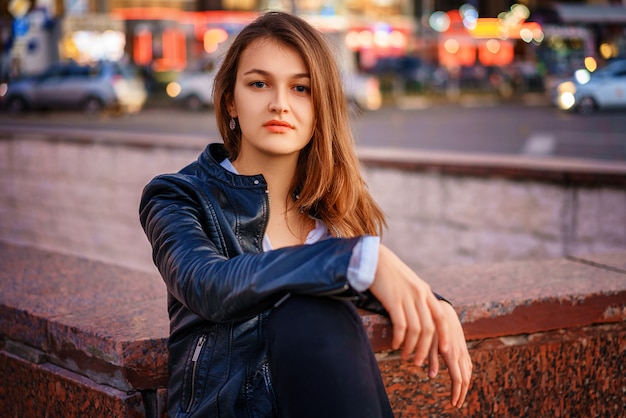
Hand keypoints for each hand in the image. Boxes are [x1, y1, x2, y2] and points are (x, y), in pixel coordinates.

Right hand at [369, 244, 471, 407]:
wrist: (373, 258)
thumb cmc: (389, 273)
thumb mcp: (409, 283)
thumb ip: (417, 297)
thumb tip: (421, 315)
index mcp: (425, 291)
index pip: (442, 317)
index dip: (444, 336)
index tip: (445, 352)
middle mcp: (420, 295)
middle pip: (429, 329)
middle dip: (426, 349)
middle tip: (420, 362)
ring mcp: (407, 297)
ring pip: (416, 330)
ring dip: (412, 347)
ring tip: (406, 357)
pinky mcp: (393, 300)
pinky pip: (400, 325)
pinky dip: (399, 339)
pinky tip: (394, 345)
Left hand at [428, 301, 472, 407]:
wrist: (444, 312)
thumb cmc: (432, 327)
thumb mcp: (429, 343)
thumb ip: (431, 359)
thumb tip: (431, 376)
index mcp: (451, 355)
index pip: (458, 379)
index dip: (456, 393)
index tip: (453, 404)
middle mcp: (460, 354)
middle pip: (465, 379)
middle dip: (461, 394)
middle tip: (456, 405)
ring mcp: (463, 351)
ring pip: (468, 373)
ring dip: (465, 386)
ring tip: (459, 395)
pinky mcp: (463, 348)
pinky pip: (468, 365)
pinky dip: (467, 376)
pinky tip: (463, 379)